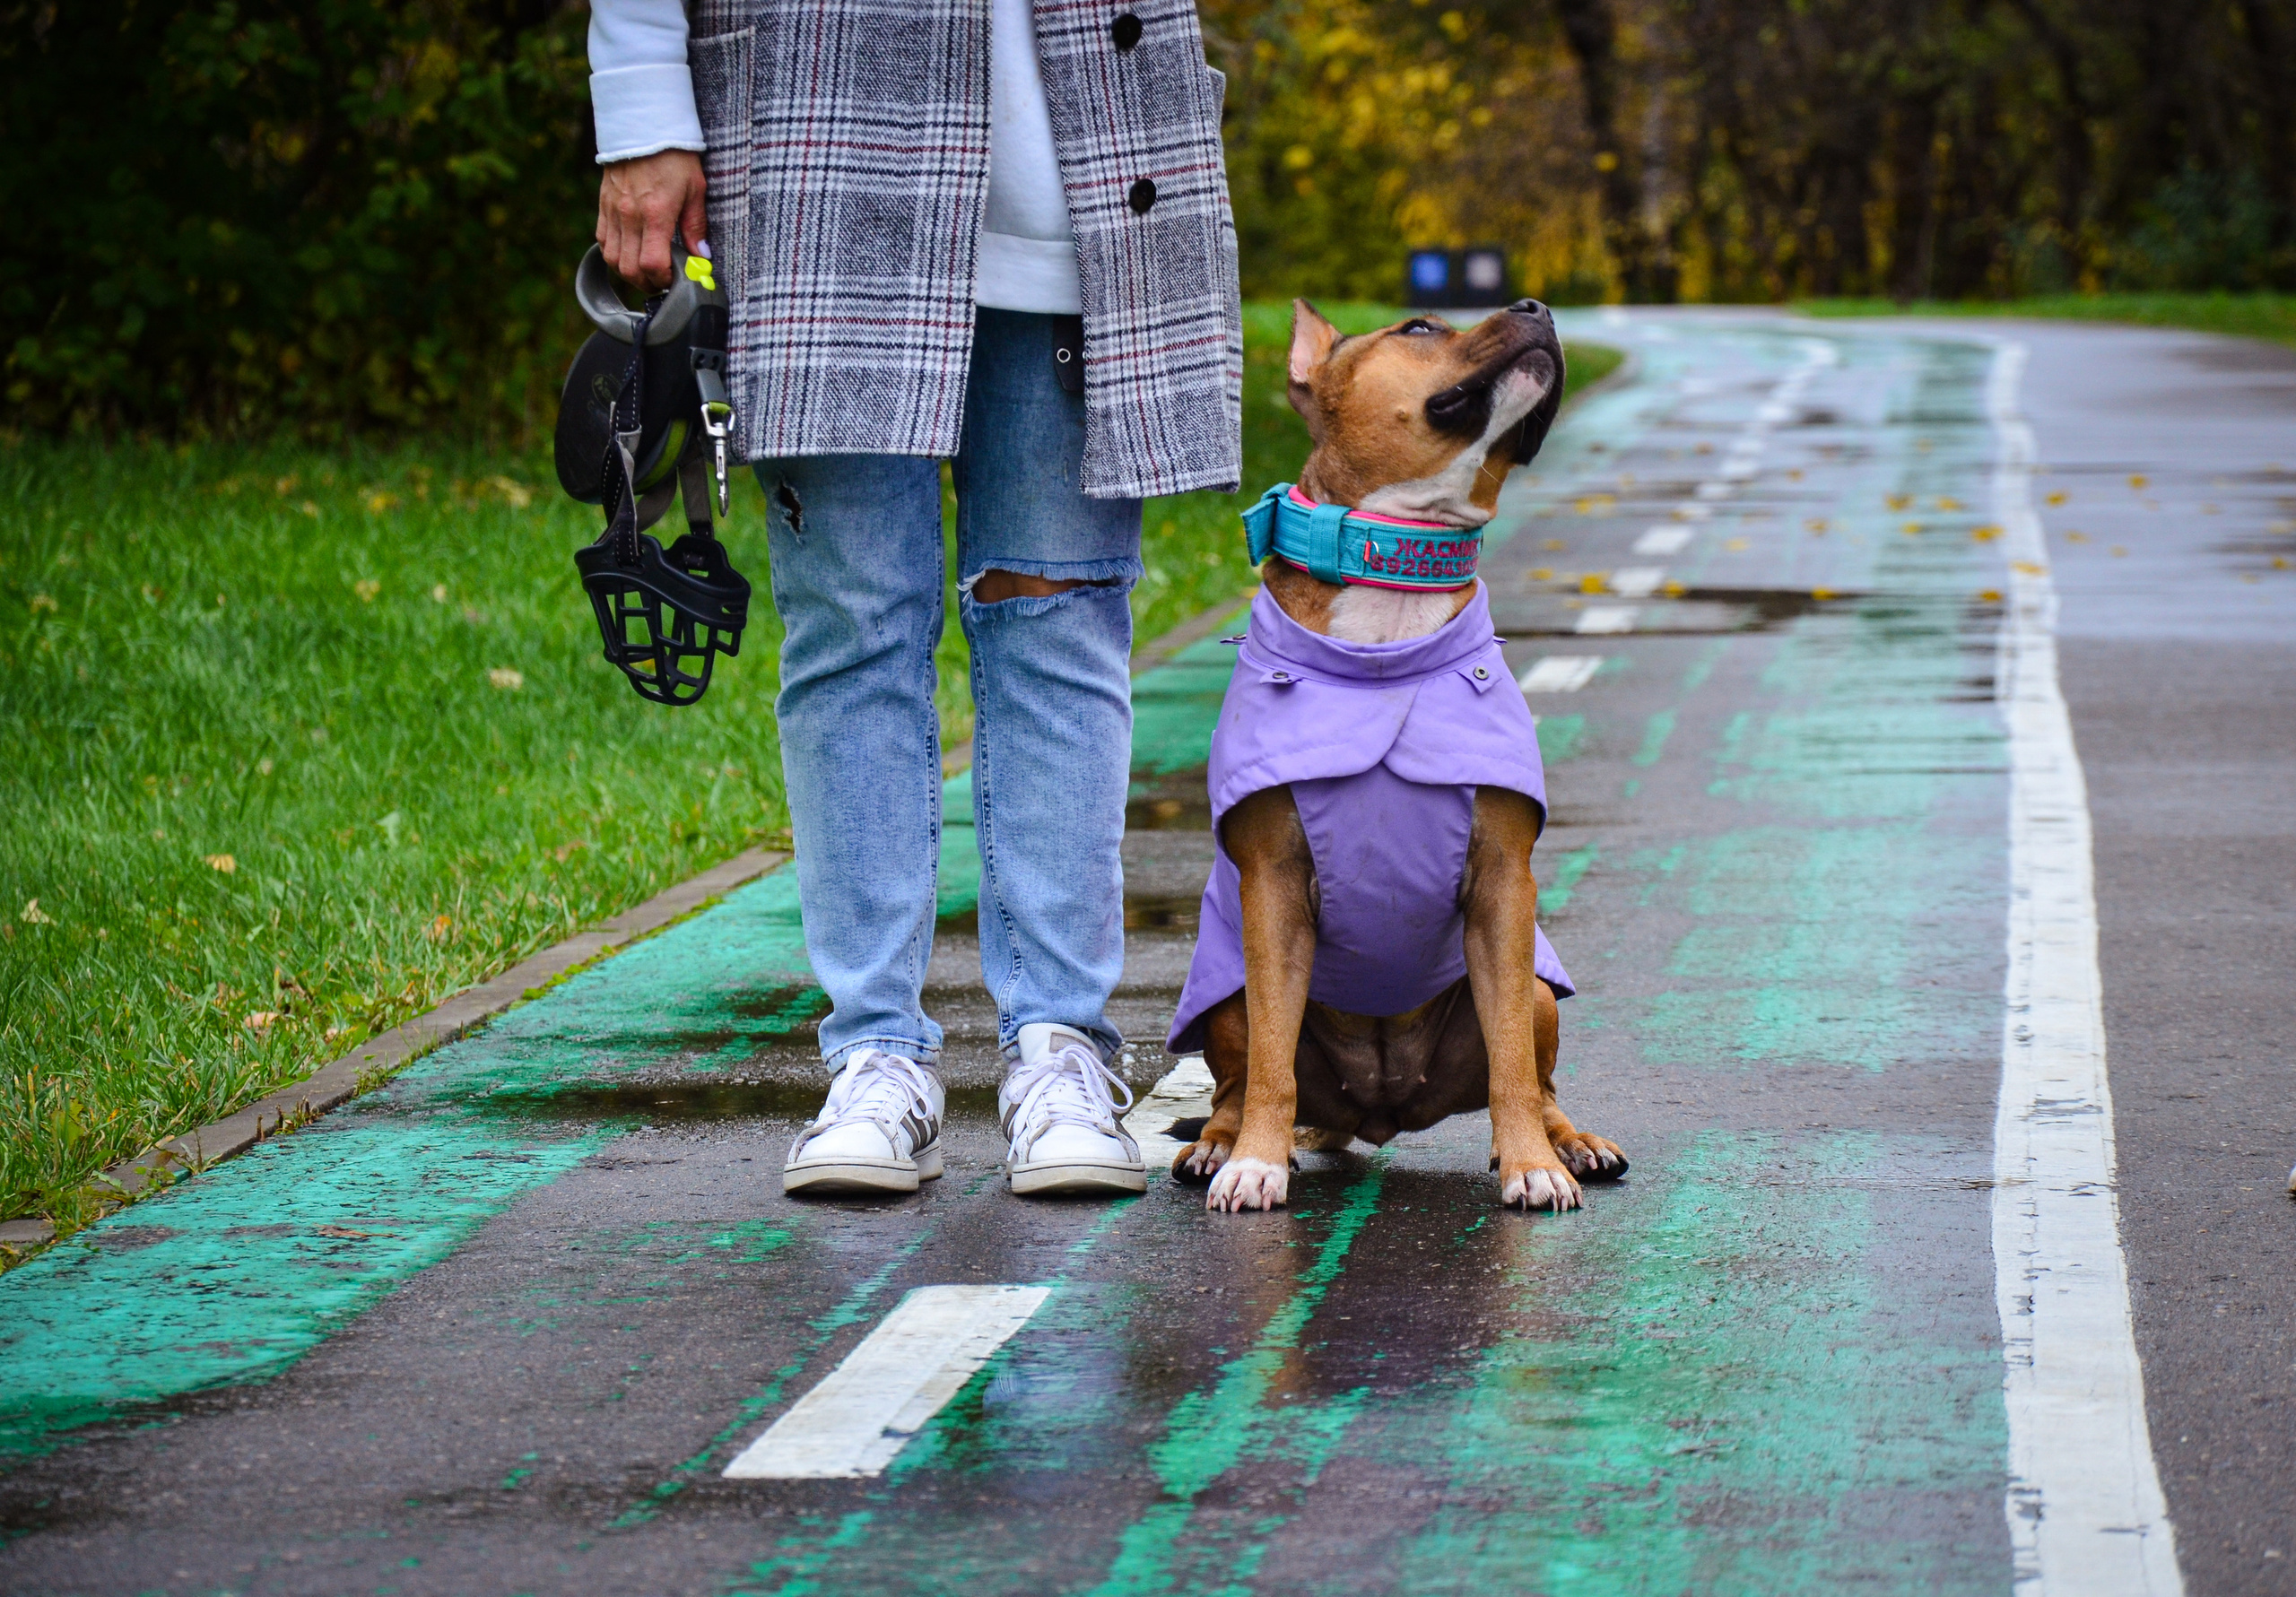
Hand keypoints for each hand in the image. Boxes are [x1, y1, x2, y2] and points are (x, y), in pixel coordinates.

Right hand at [598, 150, 707, 290]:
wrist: (643, 125)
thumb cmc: (674, 156)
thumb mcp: (695, 189)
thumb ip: (696, 226)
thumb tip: (701, 257)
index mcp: (656, 214)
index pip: (652, 264)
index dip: (663, 280)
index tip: (673, 279)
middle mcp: (630, 216)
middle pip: (629, 269)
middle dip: (647, 283)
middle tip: (661, 281)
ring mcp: (613, 211)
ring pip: (612, 259)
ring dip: (628, 272)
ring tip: (645, 271)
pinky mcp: (603, 205)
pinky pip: (602, 240)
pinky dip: (614, 254)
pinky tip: (629, 252)